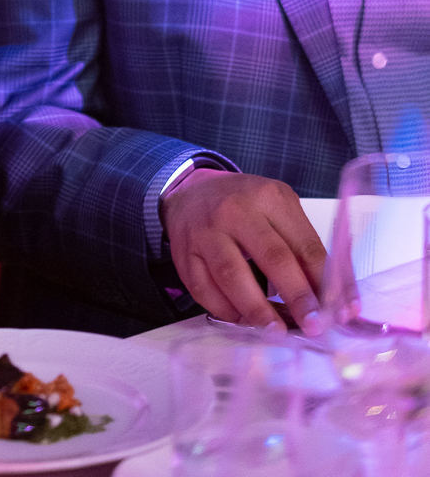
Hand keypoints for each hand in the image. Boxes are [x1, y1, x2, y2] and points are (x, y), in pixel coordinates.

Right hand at [160, 169, 325, 335]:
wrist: (192, 192)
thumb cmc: (246, 206)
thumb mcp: (279, 210)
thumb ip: (305, 249)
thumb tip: (338, 298)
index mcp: (269, 198)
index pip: (305, 244)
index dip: (327, 282)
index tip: (342, 312)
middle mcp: (236, 211)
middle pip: (273, 258)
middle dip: (297, 297)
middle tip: (313, 327)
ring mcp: (206, 232)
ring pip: (233, 276)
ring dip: (259, 311)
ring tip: (277, 332)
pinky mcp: (183, 254)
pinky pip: (204, 290)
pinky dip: (227, 311)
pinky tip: (243, 321)